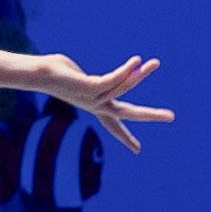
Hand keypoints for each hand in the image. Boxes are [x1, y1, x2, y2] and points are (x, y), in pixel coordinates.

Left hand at [38, 54, 173, 153]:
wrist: (38, 73)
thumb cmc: (57, 73)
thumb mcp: (81, 79)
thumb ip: (94, 82)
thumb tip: (96, 82)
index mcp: (94, 107)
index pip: (113, 125)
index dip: (126, 137)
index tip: (137, 150)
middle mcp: (95, 106)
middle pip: (127, 115)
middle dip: (150, 116)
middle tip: (172, 116)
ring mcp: (92, 98)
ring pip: (123, 88)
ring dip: (140, 75)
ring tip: (156, 62)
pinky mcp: (89, 88)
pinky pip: (112, 80)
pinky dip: (126, 71)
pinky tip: (136, 60)